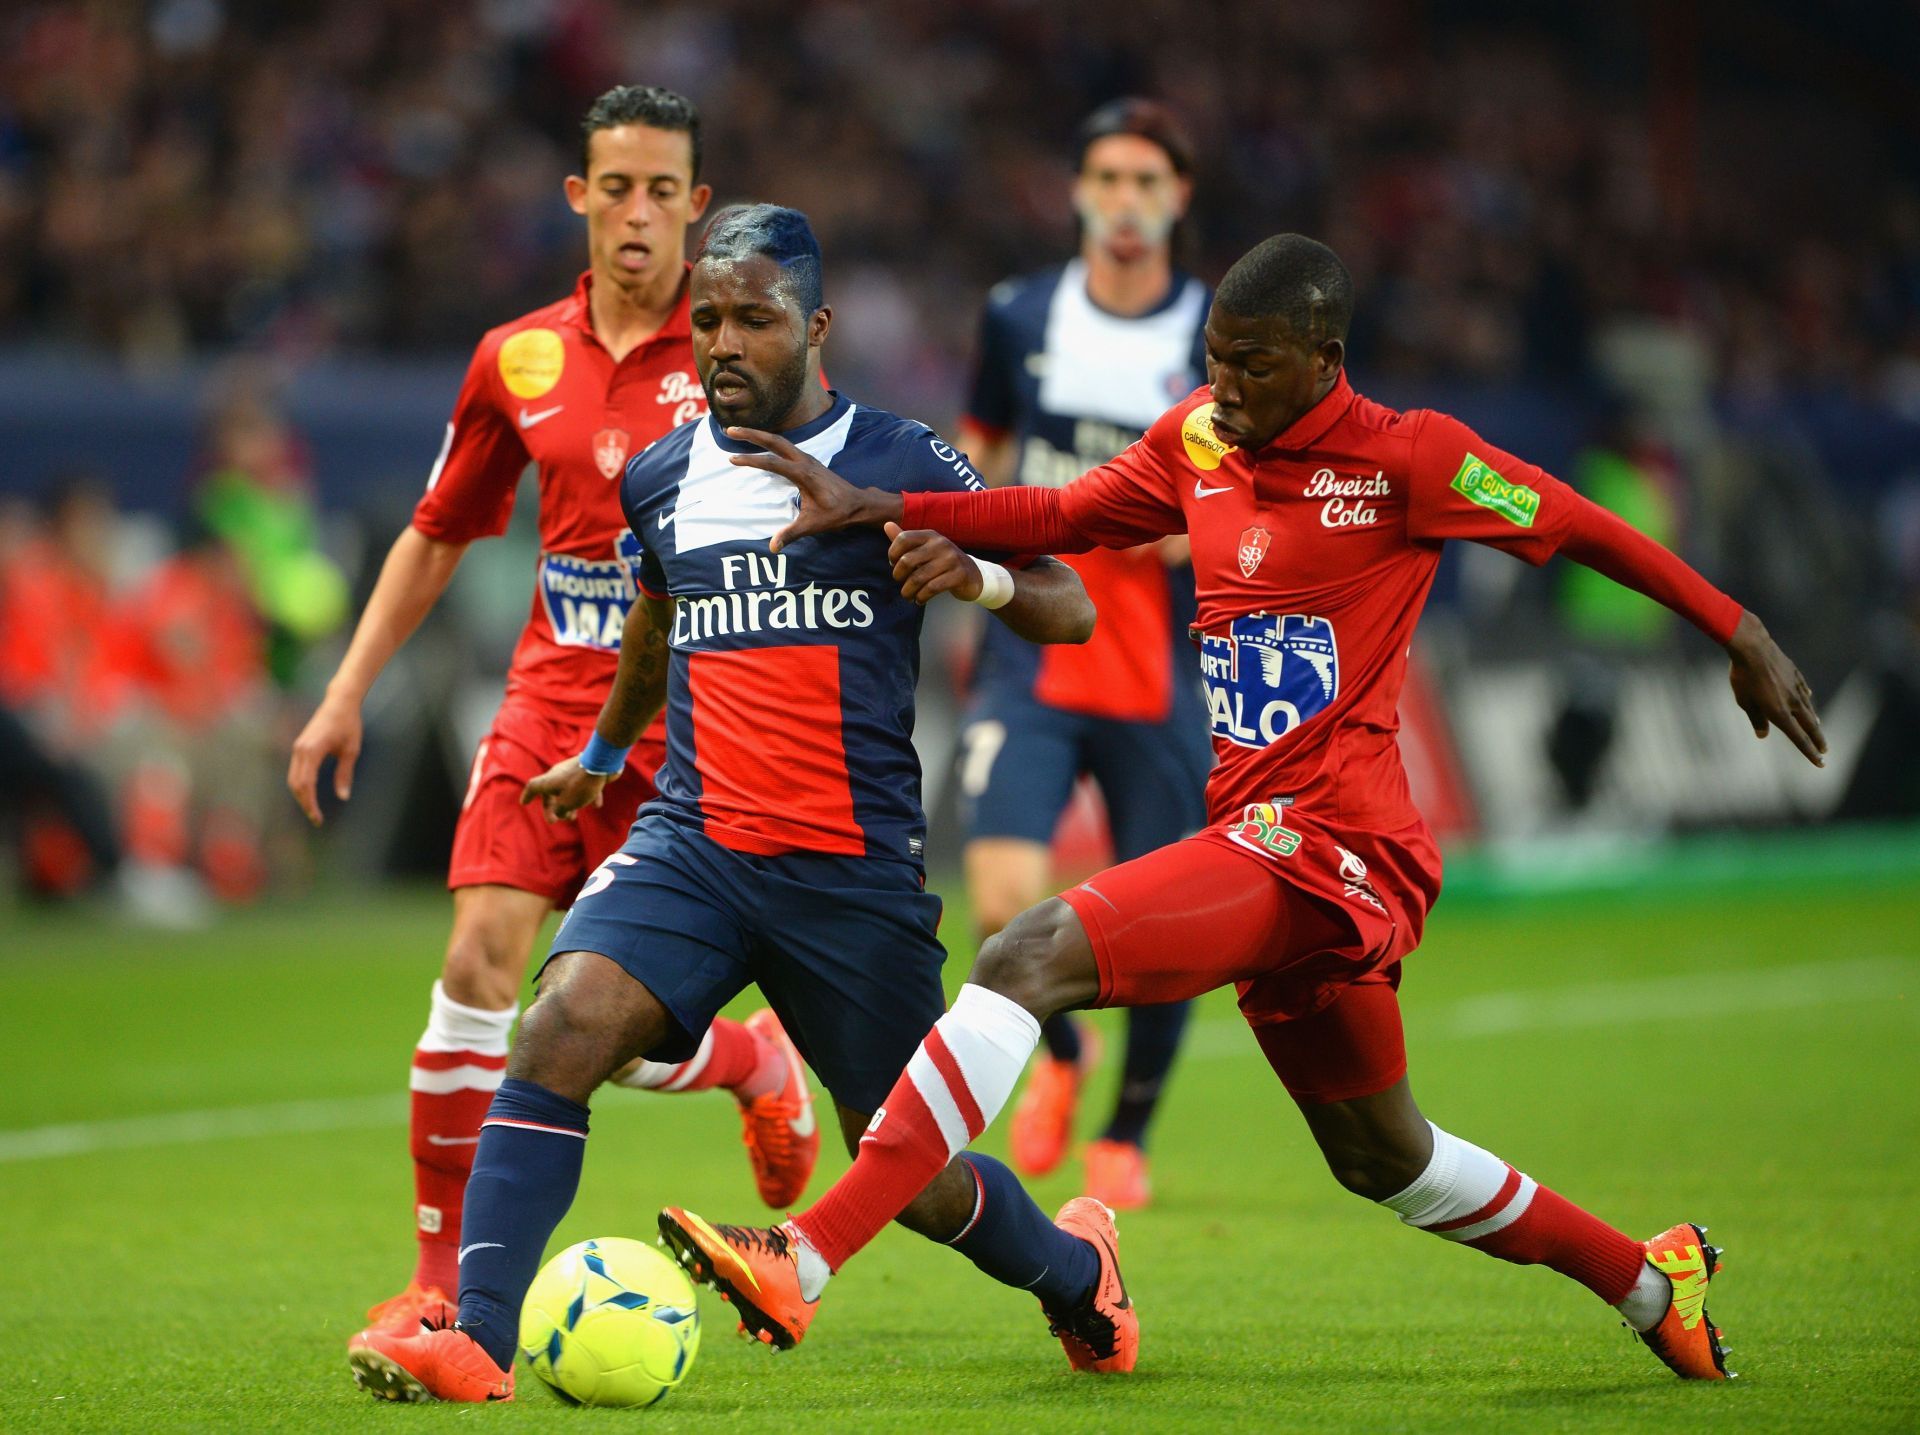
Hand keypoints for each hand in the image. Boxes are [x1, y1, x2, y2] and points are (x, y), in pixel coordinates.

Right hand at [287, 694, 361, 825]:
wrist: (339, 702)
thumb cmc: (349, 724)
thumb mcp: (351, 750)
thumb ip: (345, 774)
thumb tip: (343, 797)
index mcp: (312, 751)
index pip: (307, 785)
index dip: (311, 804)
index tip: (318, 817)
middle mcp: (300, 750)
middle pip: (296, 785)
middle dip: (305, 804)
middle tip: (317, 819)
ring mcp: (298, 748)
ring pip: (293, 779)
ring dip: (301, 796)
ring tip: (313, 810)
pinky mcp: (300, 747)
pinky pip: (295, 771)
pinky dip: (301, 785)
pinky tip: (310, 795)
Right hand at [520, 756, 610, 822]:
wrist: (600, 763)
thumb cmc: (580, 785)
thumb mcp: (566, 804)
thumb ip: (559, 811)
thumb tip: (560, 811)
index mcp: (548, 780)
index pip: (533, 787)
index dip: (527, 796)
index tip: (524, 803)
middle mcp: (558, 773)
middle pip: (551, 792)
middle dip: (554, 808)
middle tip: (559, 819)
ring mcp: (573, 770)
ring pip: (568, 789)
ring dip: (570, 804)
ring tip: (574, 817)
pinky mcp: (587, 770)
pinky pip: (584, 785)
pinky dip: (588, 795)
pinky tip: (597, 804)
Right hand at [723, 426, 901, 551]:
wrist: (857, 504)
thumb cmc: (837, 514)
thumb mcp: (813, 525)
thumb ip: (791, 534)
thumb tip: (773, 547)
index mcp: (804, 474)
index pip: (772, 463)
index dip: (751, 461)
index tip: (732, 459)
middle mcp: (804, 461)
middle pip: (774, 441)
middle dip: (752, 434)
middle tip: (730, 430)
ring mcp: (807, 459)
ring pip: (780, 441)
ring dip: (759, 435)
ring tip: (739, 433)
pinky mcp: (808, 461)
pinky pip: (785, 446)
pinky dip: (769, 442)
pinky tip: (760, 443)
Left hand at [885, 521, 980, 602]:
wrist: (973, 574)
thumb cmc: (942, 562)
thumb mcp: (925, 548)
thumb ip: (905, 540)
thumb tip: (886, 524)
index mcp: (930, 535)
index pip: (903, 538)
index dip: (892, 553)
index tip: (893, 564)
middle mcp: (941, 544)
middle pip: (907, 560)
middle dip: (899, 576)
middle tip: (901, 583)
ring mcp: (951, 559)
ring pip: (918, 577)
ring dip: (908, 591)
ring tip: (907, 596)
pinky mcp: (959, 575)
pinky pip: (932, 588)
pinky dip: (921, 597)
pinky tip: (919, 600)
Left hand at [1726, 610, 1826, 766]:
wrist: (1753, 648)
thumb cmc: (1743, 677)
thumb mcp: (1744, 702)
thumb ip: (1756, 719)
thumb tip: (1763, 734)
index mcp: (1780, 713)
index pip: (1798, 738)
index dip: (1809, 752)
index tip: (1820, 763)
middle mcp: (1792, 702)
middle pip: (1809, 725)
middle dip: (1818, 740)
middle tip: (1825, 751)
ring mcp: (1796, 686)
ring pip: (1808, 707)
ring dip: (1813, 720)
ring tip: (1818, 728)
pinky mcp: (1795, 673)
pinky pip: (1803, 689)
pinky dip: (1806, 697)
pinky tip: (1809, 699)